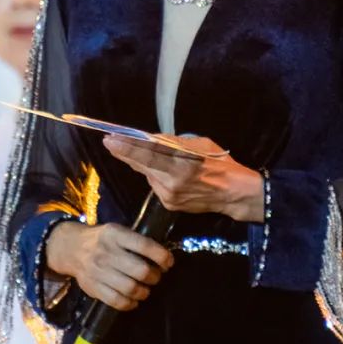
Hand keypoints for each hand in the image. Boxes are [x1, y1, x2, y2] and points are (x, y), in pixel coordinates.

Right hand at [46, 220, 173, 310]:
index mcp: (115, 235)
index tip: (168, 262)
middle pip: (141, 270)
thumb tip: (162, 256)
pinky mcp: (94, 288)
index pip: (145, 246)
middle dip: (155, 276)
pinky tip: (134, 300)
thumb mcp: (117, 231)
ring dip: (144, 291)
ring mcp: (99, 272)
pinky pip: (117, 301)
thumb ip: (136, 241)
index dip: (162, 256)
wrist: (71, 248)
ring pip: (131, 288)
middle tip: (156, 276)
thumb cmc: (102, 240)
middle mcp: (107, 253)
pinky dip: (130, 304)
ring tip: (146, 289)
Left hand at [103, 134, 264, 221]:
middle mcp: (172, 181)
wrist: (233, 193)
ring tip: (139, 153)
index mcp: (182, 163)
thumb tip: (152, 139)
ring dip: (141, 163)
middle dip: (124, 152)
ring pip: (147, 175)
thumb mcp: (200, 144)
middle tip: (109, 142)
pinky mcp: (169, 204)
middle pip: (142, 164)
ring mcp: (169, 195)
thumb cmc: (220, 162)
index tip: (111, 139)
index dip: (128, 147)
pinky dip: (155, 175)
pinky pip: (156, 185)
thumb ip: (174, 143)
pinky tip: (162, 171)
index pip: (148, 154)